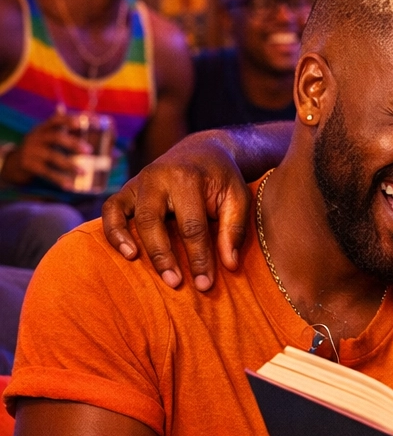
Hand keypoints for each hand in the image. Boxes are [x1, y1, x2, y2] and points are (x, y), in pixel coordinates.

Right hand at [1, 113, 89, 189]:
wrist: (13, 164)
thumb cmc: (36, 148)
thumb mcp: (44, 136)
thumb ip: (57, 126)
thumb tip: (62, 106)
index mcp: (42, 129)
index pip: (55, 120)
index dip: (67, 120)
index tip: (80, 122)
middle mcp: (36, 138)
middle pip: (56, 137)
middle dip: (73, 143)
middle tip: (89, 150)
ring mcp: (31, 151)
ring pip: (52, 156)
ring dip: (69, 164)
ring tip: (83, 172)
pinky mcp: (29, 165)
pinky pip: (46, 172)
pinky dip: (59, 179)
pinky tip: (70, 185)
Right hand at [101, 130, 250, 290]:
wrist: (202, 151)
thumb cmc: (222, 179)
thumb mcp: (238, 198)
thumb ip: (234, 230)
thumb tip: (229, 265)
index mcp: (187, 178)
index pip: (191, 225)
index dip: (198, 257)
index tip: (206, 284)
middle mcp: (157, 177)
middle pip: (154, 221)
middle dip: (165, 256)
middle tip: (176, 283)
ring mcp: (138, 182)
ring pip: (129, 217)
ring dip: (140, 247)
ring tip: (153, 274)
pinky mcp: (127, 189)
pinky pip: (111, 210)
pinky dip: (114, 232)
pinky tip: (128, 254)